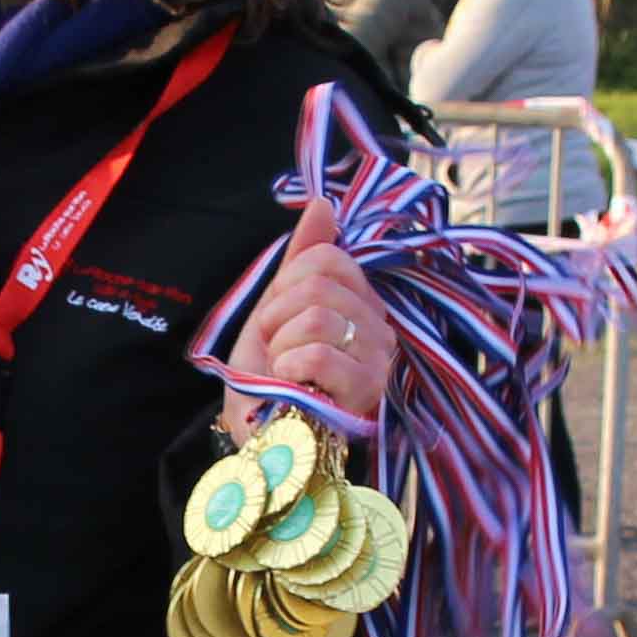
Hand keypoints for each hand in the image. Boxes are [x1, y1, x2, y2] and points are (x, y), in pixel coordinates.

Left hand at [225, 199, 393, 428]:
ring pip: (317, 316)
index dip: (287, 284)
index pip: (328, 258)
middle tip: (277, 348)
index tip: (278, 319)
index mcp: (362, 303)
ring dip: (281, 344)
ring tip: (283, 368)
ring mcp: (378, 361)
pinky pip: (316, 352)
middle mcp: (380, 328)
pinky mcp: (366, 393)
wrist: (257, 433)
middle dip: (278, 316)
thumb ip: (300, 258)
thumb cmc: (269, 375)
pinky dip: (287, 367)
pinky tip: (290, 384)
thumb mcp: (276, 308)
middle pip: (319, 285)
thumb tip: (323, 204)